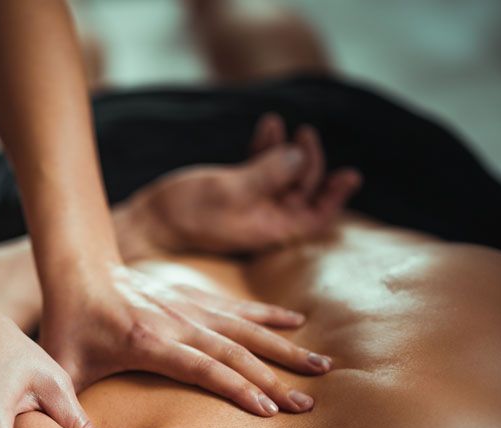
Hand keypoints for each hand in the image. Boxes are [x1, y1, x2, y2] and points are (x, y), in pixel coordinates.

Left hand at [40, 262, 331, 415]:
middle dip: (274, 379)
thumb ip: (69, 410)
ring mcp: (189, 307)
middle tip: (308, 404)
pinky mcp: (194, 297)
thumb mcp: (65, 369)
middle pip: (233, 352)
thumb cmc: (70, 326)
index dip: (235, 388)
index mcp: (147, 342)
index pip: (200, 368)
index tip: (268, 410)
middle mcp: (175, 322)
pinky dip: (269, 315)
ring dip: (284, 348)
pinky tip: (299, 323)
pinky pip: (238, 308)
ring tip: (322, 366)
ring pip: (245, 329)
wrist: (81, 271)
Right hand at [116, 113, 361, 259]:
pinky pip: (260, 168)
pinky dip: (266, 148)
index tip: (350, 175)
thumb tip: (301, 156)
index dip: (335, 197)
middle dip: (308, 162)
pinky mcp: (234, 191)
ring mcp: (250, 205)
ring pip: (282, 176)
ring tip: (284, 126)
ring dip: (288, 151)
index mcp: (270, 229)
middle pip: (302, 191)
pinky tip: (268, 126)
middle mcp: (264, 219)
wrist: (150, 221)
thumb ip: (268, 173)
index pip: (316, 217)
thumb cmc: (187, 211)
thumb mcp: (231, 189)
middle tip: (306, 135)